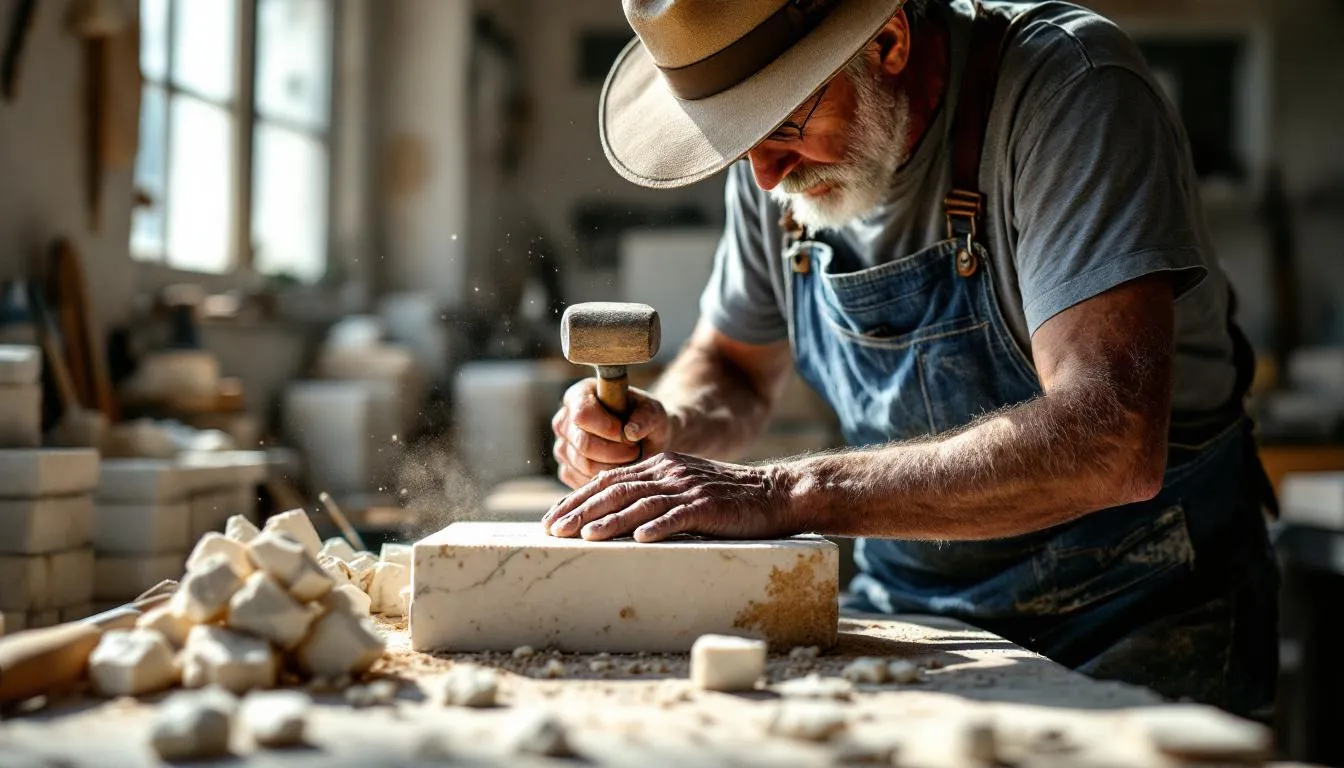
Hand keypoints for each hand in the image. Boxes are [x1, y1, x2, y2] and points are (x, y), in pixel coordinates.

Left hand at [541, 452, 800, 542]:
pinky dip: (656, 527)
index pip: (608, 480)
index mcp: (660, 466)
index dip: (577, 499)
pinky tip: (638, 540)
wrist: (774, 494)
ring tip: (584, 536)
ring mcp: (688, 489)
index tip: (553, 519)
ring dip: (610, 521)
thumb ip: (654, 495)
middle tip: (554, 530)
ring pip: (640, 503)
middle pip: (616, 490)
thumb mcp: (684, 488)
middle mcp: (669, 472)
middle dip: (580, 511)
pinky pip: (678, 517)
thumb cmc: (726, 498)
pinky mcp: (709, 507)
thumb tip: (614, 516)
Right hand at [551, 379, 673, 488]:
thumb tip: (630, 432)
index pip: (582, 414)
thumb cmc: (645, 420)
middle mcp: (564, 421)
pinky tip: (619, 469)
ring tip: (630, 457)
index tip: (628, 434)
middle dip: (615, 451)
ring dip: (614, 466)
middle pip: (583, 443)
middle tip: (634, 450)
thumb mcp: (653, 412)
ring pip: (584, 464)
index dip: (607, 427)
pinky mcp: (566, 470)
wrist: (644, 441)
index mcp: (579, 395)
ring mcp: (562, 447)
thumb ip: (646, 417)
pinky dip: (606, 479)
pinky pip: (583, 482)